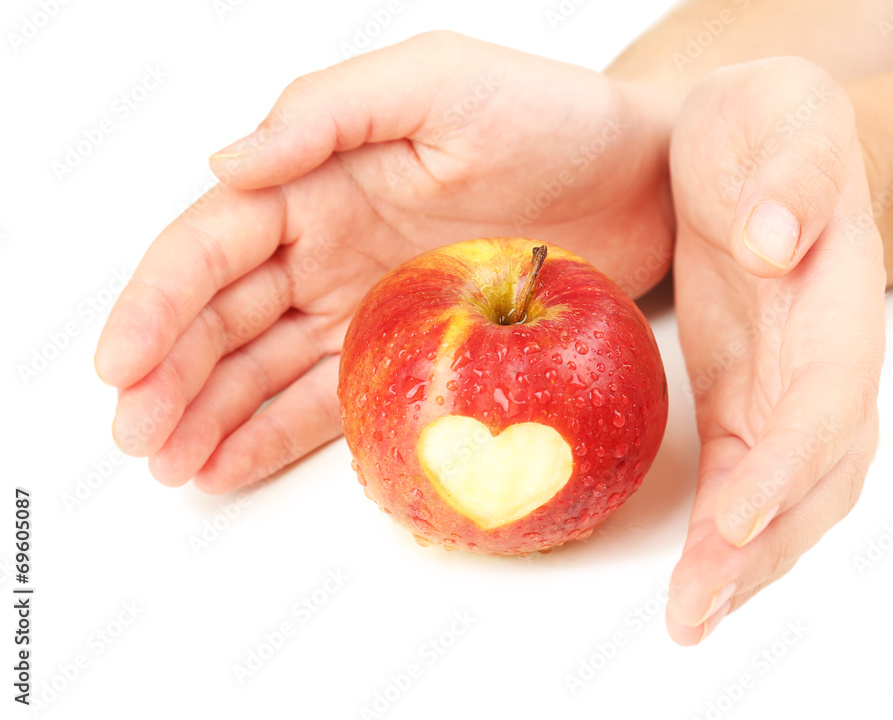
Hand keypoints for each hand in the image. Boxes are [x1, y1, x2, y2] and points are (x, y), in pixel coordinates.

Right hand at [95, 31, 672, 493]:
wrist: (642, 179)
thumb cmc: (550, 114)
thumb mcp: (436, 83)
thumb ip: (326, 113)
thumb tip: (226, 164)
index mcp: (319, 178)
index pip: (214, 245)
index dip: (158, 303)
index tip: (119, 366)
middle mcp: (329, 245)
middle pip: (224, 317)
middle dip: (171, 376)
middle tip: (136, 439)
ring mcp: (367, 304)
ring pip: (265, 367)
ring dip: (211, 415)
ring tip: (171, 466)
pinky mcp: (412, 353)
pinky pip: (330, 398)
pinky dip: (277, 432)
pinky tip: (231, 463)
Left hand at [665, 58, 885, 642]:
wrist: (760, 153)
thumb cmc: (771, 128)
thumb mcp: (778, 118)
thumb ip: (789, 174)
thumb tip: (777, 240)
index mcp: (837, 301)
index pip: (826, 400)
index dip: (788, 465)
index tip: (733, 519)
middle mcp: (824, 363)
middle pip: (813, 476)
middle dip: (761, 549)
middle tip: (694, 609)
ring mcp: (788, 390)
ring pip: (786, 498)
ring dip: (744, 564)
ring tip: (690, 617)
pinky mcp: (746, 401)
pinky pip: (745, 481)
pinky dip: (722, 533)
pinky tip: (694, 573)